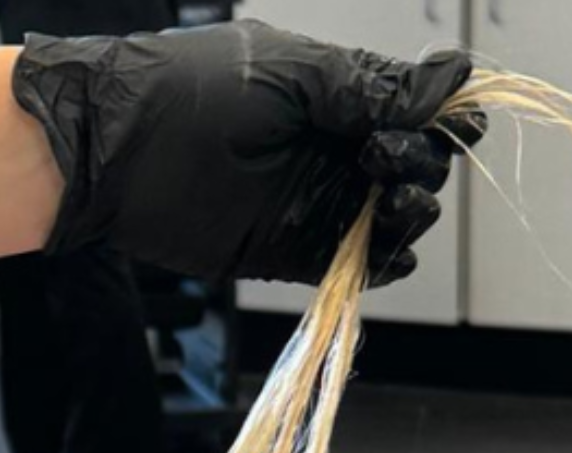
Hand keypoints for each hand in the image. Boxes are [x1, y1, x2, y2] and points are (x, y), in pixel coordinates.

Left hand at [10, 20, 484, 286]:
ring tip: (394, 201)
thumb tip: (452, 77)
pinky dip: (382, 261)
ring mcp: (315, 199)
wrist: (117, 148)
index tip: (453, 124)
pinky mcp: (294, 249)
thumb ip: (372, 86)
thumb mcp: (294, 73)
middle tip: (382, 155)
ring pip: (393, 216)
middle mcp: (332, 147)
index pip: (415, 109)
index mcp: (337, 95)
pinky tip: (387, 248)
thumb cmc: (191, 94)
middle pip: (415, 165)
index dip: (443, 118)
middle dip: (421, 163)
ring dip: (412, 213)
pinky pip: (355, 261)